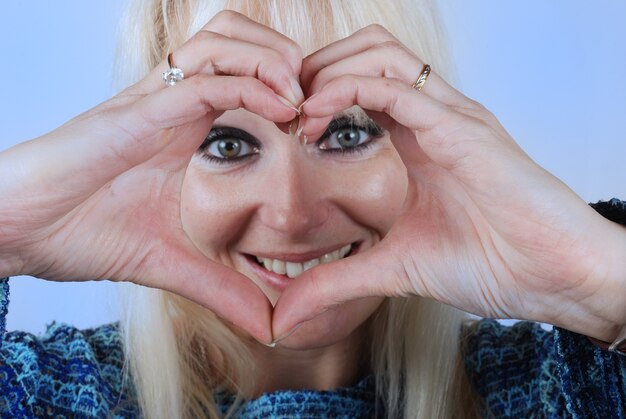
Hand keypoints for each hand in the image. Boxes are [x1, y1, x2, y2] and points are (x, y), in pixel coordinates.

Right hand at [0, 10, 303, 343]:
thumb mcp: (174, 264)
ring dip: (271, 57)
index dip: (291, 86)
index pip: (246, 75)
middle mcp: (175, 105)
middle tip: (318, 96)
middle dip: (286, 55)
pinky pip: (201, 80)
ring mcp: (156, 102)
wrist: (20, 231)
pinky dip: (246, 84)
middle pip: (239, 39)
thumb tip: (271, 324)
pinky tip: (279, 108)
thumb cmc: (86, 233)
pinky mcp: (138, 113)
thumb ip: (225, 287)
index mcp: (186, 128)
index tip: (325, 122)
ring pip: (222, 40)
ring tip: (301, 94)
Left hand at [272, 25, 625, 341]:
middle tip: (282, 107)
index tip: (285, 129)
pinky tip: (316, 117)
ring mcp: (449, 116)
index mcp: (418, 139)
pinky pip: (398, 87)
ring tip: (298, 110)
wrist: (556, 278)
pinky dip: (349, 90)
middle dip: (315, 69)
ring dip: (327, 71)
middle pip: (366, 51)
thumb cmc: (493, 264)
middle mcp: (433, 116)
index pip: (359, 85)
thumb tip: (289, 314)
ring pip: (379, 53)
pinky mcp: (462, 128)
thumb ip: (339, 281)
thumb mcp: (394, 271)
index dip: (315, 96)